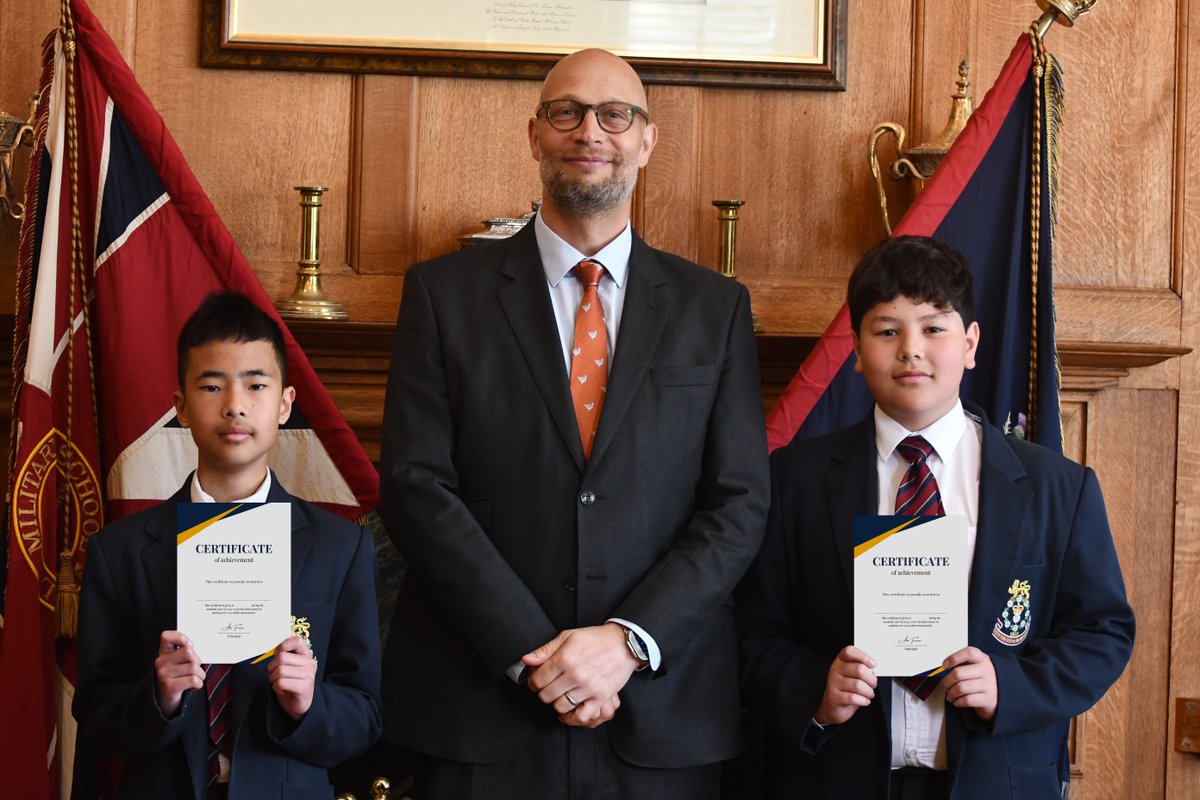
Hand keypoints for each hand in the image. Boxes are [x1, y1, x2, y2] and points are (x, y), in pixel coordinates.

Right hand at [155, 631, 203, 715]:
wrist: (164, 701)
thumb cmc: (175, 678)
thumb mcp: (176, 662)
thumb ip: (183, 652)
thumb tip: (190, 644)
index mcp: (163, 653)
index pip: (166, 637)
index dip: (180, 637)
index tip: (188, 644)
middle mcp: (161, 662)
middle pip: (188, 653)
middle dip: (197, 661)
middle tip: (194, 670)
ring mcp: (164, 674)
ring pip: (194, 668)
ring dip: (200, 676)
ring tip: (193, 680)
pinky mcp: (169, 686)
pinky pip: (194, 680)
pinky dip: (198, 685)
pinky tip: (191, 687)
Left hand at [268, 634, 317, 719]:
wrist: (301, 705)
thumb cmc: (292, 683)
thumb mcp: (290, 666)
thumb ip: (289, 650)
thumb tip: (289, 630)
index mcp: (306, 655)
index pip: (296, 640)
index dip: (283, 645)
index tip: (278, 654)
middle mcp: (309, 663)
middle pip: (281, 658)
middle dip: (272, 668)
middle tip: (275, 675)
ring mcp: (308, 675)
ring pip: (279, 671)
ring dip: (273, 679)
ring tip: (278, 683)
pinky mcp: (304, 687)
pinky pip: (280, 683)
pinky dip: (276, 688)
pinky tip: (282, 690)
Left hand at [522, 623, 637, 727]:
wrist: (623, 644)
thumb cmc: (595, 639)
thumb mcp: (568, 636)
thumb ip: (545, 650)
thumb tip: (526, 661)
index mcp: (564, 658)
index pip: (537, 680)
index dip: (533, 682)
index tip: (536, 681)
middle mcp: (575, 675)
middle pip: (546, 695)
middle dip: (543, 693)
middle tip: (547, 688)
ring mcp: (588, 688)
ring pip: (560, 707)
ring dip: (556, 704)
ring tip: (558, 696)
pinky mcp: (600, 697)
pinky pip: (581, 716)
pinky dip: (571, 719)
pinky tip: (567, 714)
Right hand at [814, 646, 877, 725]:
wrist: (833, 706)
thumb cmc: (847, 688)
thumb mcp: (852, 675)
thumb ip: (861, 668)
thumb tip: (873, 670)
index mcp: (840, 660)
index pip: (849, 651)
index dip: (863, 656)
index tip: (873, 664)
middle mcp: (835, 669)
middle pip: (859, 669)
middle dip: (871, 679)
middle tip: (873, 684)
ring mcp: (833, 683)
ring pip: (858, 685)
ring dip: (869, 692)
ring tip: (869, 694)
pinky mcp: (834, 696)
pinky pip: (853, 698)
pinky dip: (863, 700)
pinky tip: (864, 700)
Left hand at [942, 646, 996, 720]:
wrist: (999, 695)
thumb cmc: (980, 678)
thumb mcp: (975, 666)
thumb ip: (962, 664)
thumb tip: (942, 668)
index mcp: (982, 659)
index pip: (969, 652)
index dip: (954, 658)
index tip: (944, 665)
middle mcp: (986, 670)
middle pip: (958, 673)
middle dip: (947, 681)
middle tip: (945, 685)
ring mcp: (988, 685)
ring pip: (960, 688)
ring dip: (951, 693)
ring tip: (950, 695)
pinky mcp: (988, 699)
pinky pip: (966, 700)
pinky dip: (957, 702)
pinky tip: (957, 701)